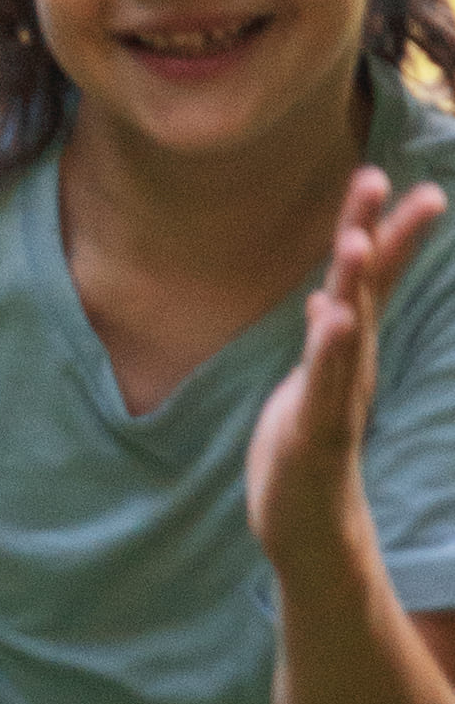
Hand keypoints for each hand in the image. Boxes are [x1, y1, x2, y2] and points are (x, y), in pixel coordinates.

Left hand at [246, 166, 449, 577]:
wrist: (308, 526)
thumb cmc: (307, 450)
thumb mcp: (312, 384)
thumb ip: (326, 340)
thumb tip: (328, 298)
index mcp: (346, 349)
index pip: (366, 280)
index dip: (376, 230)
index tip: (383, 176)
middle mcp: (351, 364)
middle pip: (366, 289)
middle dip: (380, 236)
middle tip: (396, 183)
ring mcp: (338, 395)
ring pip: (349, 330)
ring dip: (355, 283)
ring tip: (358, 237)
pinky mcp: (316, 431)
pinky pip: (326, 383)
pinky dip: (330, 349)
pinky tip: (333, 315)